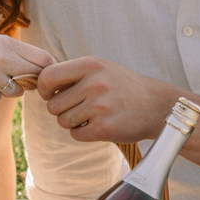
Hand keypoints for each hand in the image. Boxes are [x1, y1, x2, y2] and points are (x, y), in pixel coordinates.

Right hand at [0, 33, 55, 102]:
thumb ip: (15, 52)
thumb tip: (44, 66)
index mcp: (7, 43)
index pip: (44, 58)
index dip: (50, 69)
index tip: (47, 76)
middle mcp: (1, 59)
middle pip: (36, 76)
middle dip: (35, 82)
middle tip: (26, 82)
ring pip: (17, 92)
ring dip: (10, 89)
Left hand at [36, 57, 182, 142]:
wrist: (158, 106)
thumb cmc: (124, 86)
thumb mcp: (101, 68)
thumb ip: (74, 72)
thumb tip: (42, 83)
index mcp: (90, 65)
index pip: (48, 76)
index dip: (43, 88)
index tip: (50, 93)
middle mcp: (94, 84)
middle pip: (52, 105)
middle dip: (61, 109)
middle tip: (79, 107)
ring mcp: (99, 106)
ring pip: (62, 121)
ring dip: (72, 122)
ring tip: (92, 115)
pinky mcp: (104, 128)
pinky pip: (76, 135)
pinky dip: (83, 133)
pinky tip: (99, 125)